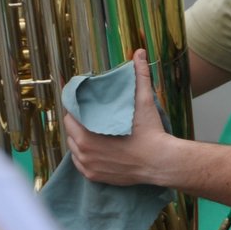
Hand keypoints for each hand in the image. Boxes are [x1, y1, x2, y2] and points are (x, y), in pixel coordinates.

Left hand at [63, 50, 174, 185]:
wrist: (160, 162)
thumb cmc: (150, 132)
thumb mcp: (144, 100)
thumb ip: (139, 75)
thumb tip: (139, 53)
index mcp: (87, 133)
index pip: (70, 116)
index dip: (74, 107)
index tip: (82, 102)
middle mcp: (83, 151)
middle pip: (70, 131)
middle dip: (77, 122)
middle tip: (89, 114)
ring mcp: (88, 166)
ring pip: (74, 148)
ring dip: (79, 138)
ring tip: (91, 130)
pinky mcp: (95, 176)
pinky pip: (80, 164)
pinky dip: (84, 156)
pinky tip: (94, 148)